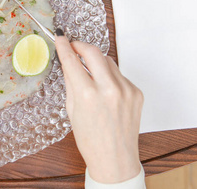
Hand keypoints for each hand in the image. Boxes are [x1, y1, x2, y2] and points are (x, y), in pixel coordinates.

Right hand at [55, 29, 143, 183]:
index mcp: (87, 95)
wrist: (115, 158)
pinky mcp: (136, 92)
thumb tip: (68, 62)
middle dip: (81, 45)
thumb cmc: (90, 139)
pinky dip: (109, 76)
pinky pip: (119, 74)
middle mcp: (108, 89)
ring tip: (89, 72)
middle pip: (93, 51)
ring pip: (108, 61)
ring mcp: (126, 89)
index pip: (72, 60)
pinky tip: (104, 90)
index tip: (60, 37)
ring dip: (96, 61)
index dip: (63, 45)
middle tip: (73, 47)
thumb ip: (71, 82)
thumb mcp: (72, 110)